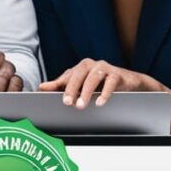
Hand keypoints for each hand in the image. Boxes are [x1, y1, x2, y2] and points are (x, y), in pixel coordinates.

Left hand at [39, 58, 163, 108]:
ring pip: (93, 78)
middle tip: (67, 103)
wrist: (128, 82)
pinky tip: (100, 103)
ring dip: (86, 92)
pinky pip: (110, 82)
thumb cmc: (101, 84)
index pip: (68, 76)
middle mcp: (92, 65)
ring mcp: (105, 68)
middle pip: (79, 74)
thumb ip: (62, 85)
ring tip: (82, 105)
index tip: (49, 94)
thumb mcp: (81, 85)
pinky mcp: (117, 74)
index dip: (59, 85)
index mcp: (81, 67)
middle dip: (72, 89)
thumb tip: (42, 86)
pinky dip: (105, 93)